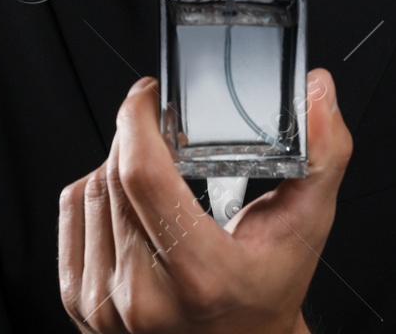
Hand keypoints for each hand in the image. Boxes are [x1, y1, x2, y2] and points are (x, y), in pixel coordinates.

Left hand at [58, 68, 350, 332]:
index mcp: (200, 276)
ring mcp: (106, 305)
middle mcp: (145, 297)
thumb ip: (322, 154)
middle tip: (159, 123)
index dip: (139, 120)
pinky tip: (124, 195)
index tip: (149, 94)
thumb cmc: (268, 290)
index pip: (145, 176)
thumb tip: (319, 90)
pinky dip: (95, 190)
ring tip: (150, 164)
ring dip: (114, 162)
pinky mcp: (81, 304)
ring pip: (91, 192)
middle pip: (115, 178)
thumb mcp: (307, 225)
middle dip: (134, 136)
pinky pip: (74, 215)